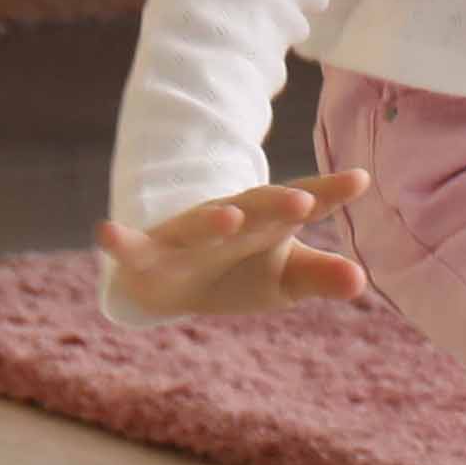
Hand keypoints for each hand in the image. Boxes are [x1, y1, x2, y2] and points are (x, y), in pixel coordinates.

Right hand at [97, 173, 366, 323]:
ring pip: (200, 224)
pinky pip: (132, 246)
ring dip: (213, 220)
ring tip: (230, 217)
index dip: (330, 192)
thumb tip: (361, 280)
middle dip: (278, 202)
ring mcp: (187, 235)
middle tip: (305, 200)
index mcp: (269, 222)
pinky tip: (104, 231)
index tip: (360, 179)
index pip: (303, 203)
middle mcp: (230, 219)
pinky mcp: (148, 255)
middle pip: (256, 207)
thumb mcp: (286, 278)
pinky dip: (119, 240)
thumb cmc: (241, 273)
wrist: (178, 284)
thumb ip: (322, 275)